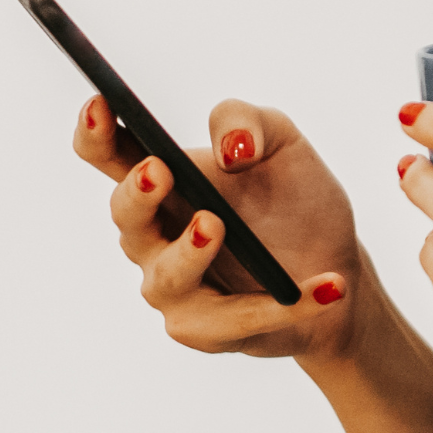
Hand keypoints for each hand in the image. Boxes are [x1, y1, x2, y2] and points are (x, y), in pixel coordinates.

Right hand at [74, 94, 362, 360]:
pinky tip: (328, 284)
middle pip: (127, 216)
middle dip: (137, 195)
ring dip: (190, 253)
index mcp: (164, 180)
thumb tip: (230, 148)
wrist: (336, 263)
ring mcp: (175, 285)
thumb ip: (250, 122)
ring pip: (167, 277)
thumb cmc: (295, 200)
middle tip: (159, 171)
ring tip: (216, 225)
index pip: (110, 155)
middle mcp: (156, 235)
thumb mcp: (284, 145)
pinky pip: (238, 319)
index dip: (96, 132)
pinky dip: (286, 304)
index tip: (101, 104)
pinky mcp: (208, 328)